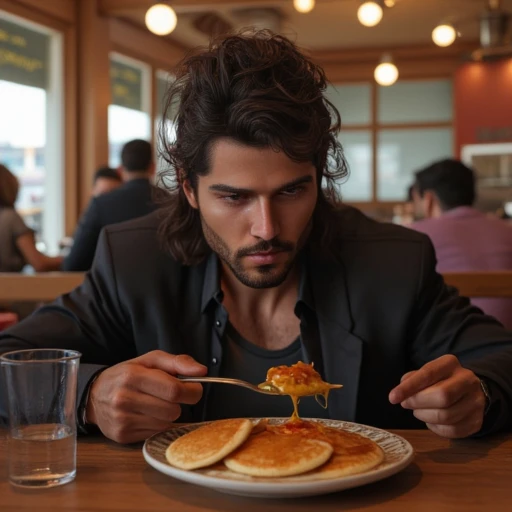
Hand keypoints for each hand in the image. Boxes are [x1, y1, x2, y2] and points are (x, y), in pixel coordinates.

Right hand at [86, 351, 206, 442]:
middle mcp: (125, 399)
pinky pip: (155, 433)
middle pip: (172, 410)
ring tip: (156, 404)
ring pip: (166, 423)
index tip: (194, 389)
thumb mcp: (151, 360)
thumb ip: (178, 362)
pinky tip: (146, 415)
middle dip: (179, 403)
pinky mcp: (122, 435)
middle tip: (171, 396)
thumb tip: (202, 371)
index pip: (174, 390)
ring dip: (168, 414)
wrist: (94, 395)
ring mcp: (122, 419)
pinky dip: (157, 424)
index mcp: (133, 376)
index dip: (192, 391)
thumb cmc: (128, 374)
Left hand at [389, 355, 485, 438]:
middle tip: (406, 404)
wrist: (469, 390)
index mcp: (450, 364)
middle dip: (418, 403)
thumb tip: (402, 391)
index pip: (428, 374)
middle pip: (442, 396)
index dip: (409, 387)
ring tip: (418, 411)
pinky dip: (436, 428)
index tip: (392, 397)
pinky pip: (453, 430)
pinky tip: (430, 421)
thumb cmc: (440, 380)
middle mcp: (467, 380)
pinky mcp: (477, 421)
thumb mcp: (426, 373)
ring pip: (447, 416)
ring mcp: (476, 401)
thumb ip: (412, 379)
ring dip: (425, 417)